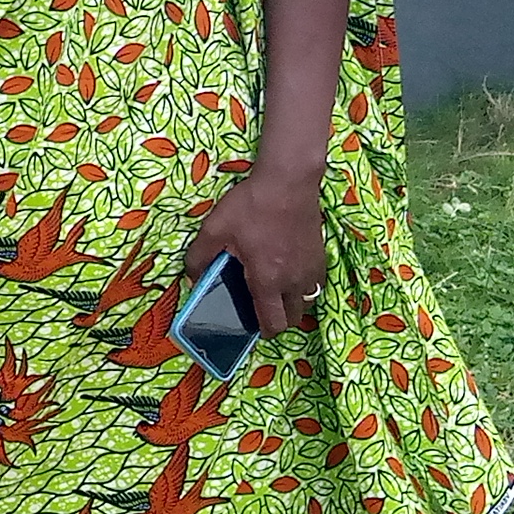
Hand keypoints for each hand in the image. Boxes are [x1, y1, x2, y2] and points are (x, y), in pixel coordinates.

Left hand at [182, 165, 328, 338]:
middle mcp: (294, 281)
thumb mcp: (215, 229)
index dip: (263, 332)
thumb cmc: (251, 206)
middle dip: (278, 320)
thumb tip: (193, 278)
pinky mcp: (321, 256)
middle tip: (261, 307)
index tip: (252, 327)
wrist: (289, 181)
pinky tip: (288, 270)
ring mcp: (311, 269)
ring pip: (306, 302)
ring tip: (274, 289)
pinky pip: (314, 284)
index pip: (273, 323)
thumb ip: (199, 258)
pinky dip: (303, 286)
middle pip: (293, 319)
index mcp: (268, 280)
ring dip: (292, 303)